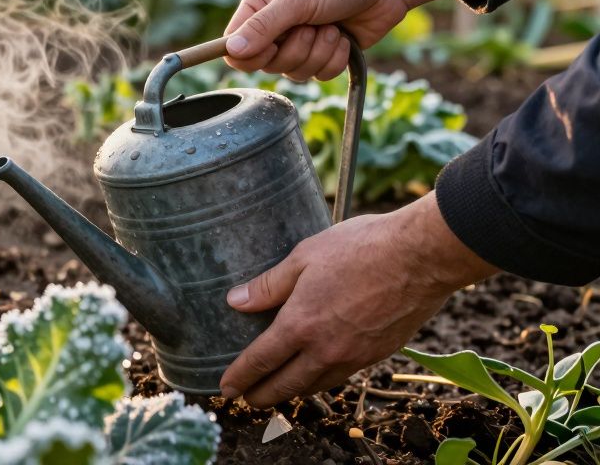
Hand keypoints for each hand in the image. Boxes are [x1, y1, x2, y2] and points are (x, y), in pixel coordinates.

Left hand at [218, 192, 497, 407]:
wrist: (421, 257)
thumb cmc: (361, 248)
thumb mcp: (304, 256)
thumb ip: (269, 285)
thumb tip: (235, 301)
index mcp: (301, 324)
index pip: (261, 361)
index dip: (241, 376)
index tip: (226, 387)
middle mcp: (326, 349)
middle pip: (286, 384)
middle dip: (262, 395)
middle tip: (246, 399)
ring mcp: (355, 356)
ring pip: (316, 385)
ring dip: (294, 391)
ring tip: (279, 389)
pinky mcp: (379, 354)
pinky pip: (342, 376)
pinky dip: (323, 380)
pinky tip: (319, 372)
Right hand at [223, 0, 483, 79]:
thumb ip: (263, 26)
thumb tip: (230, 51)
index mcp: (260, 5)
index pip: (235, 45)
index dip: (250, 54)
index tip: (271, 46)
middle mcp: (276, 24)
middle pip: (265, 64)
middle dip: (295, 50)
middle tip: (312, 27)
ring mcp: (301, 41)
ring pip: (293, 72)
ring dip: (318, 53)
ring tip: (333, 28)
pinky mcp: (325, 54)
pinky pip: (319, 75)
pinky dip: (334, 58)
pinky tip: (344, 37)